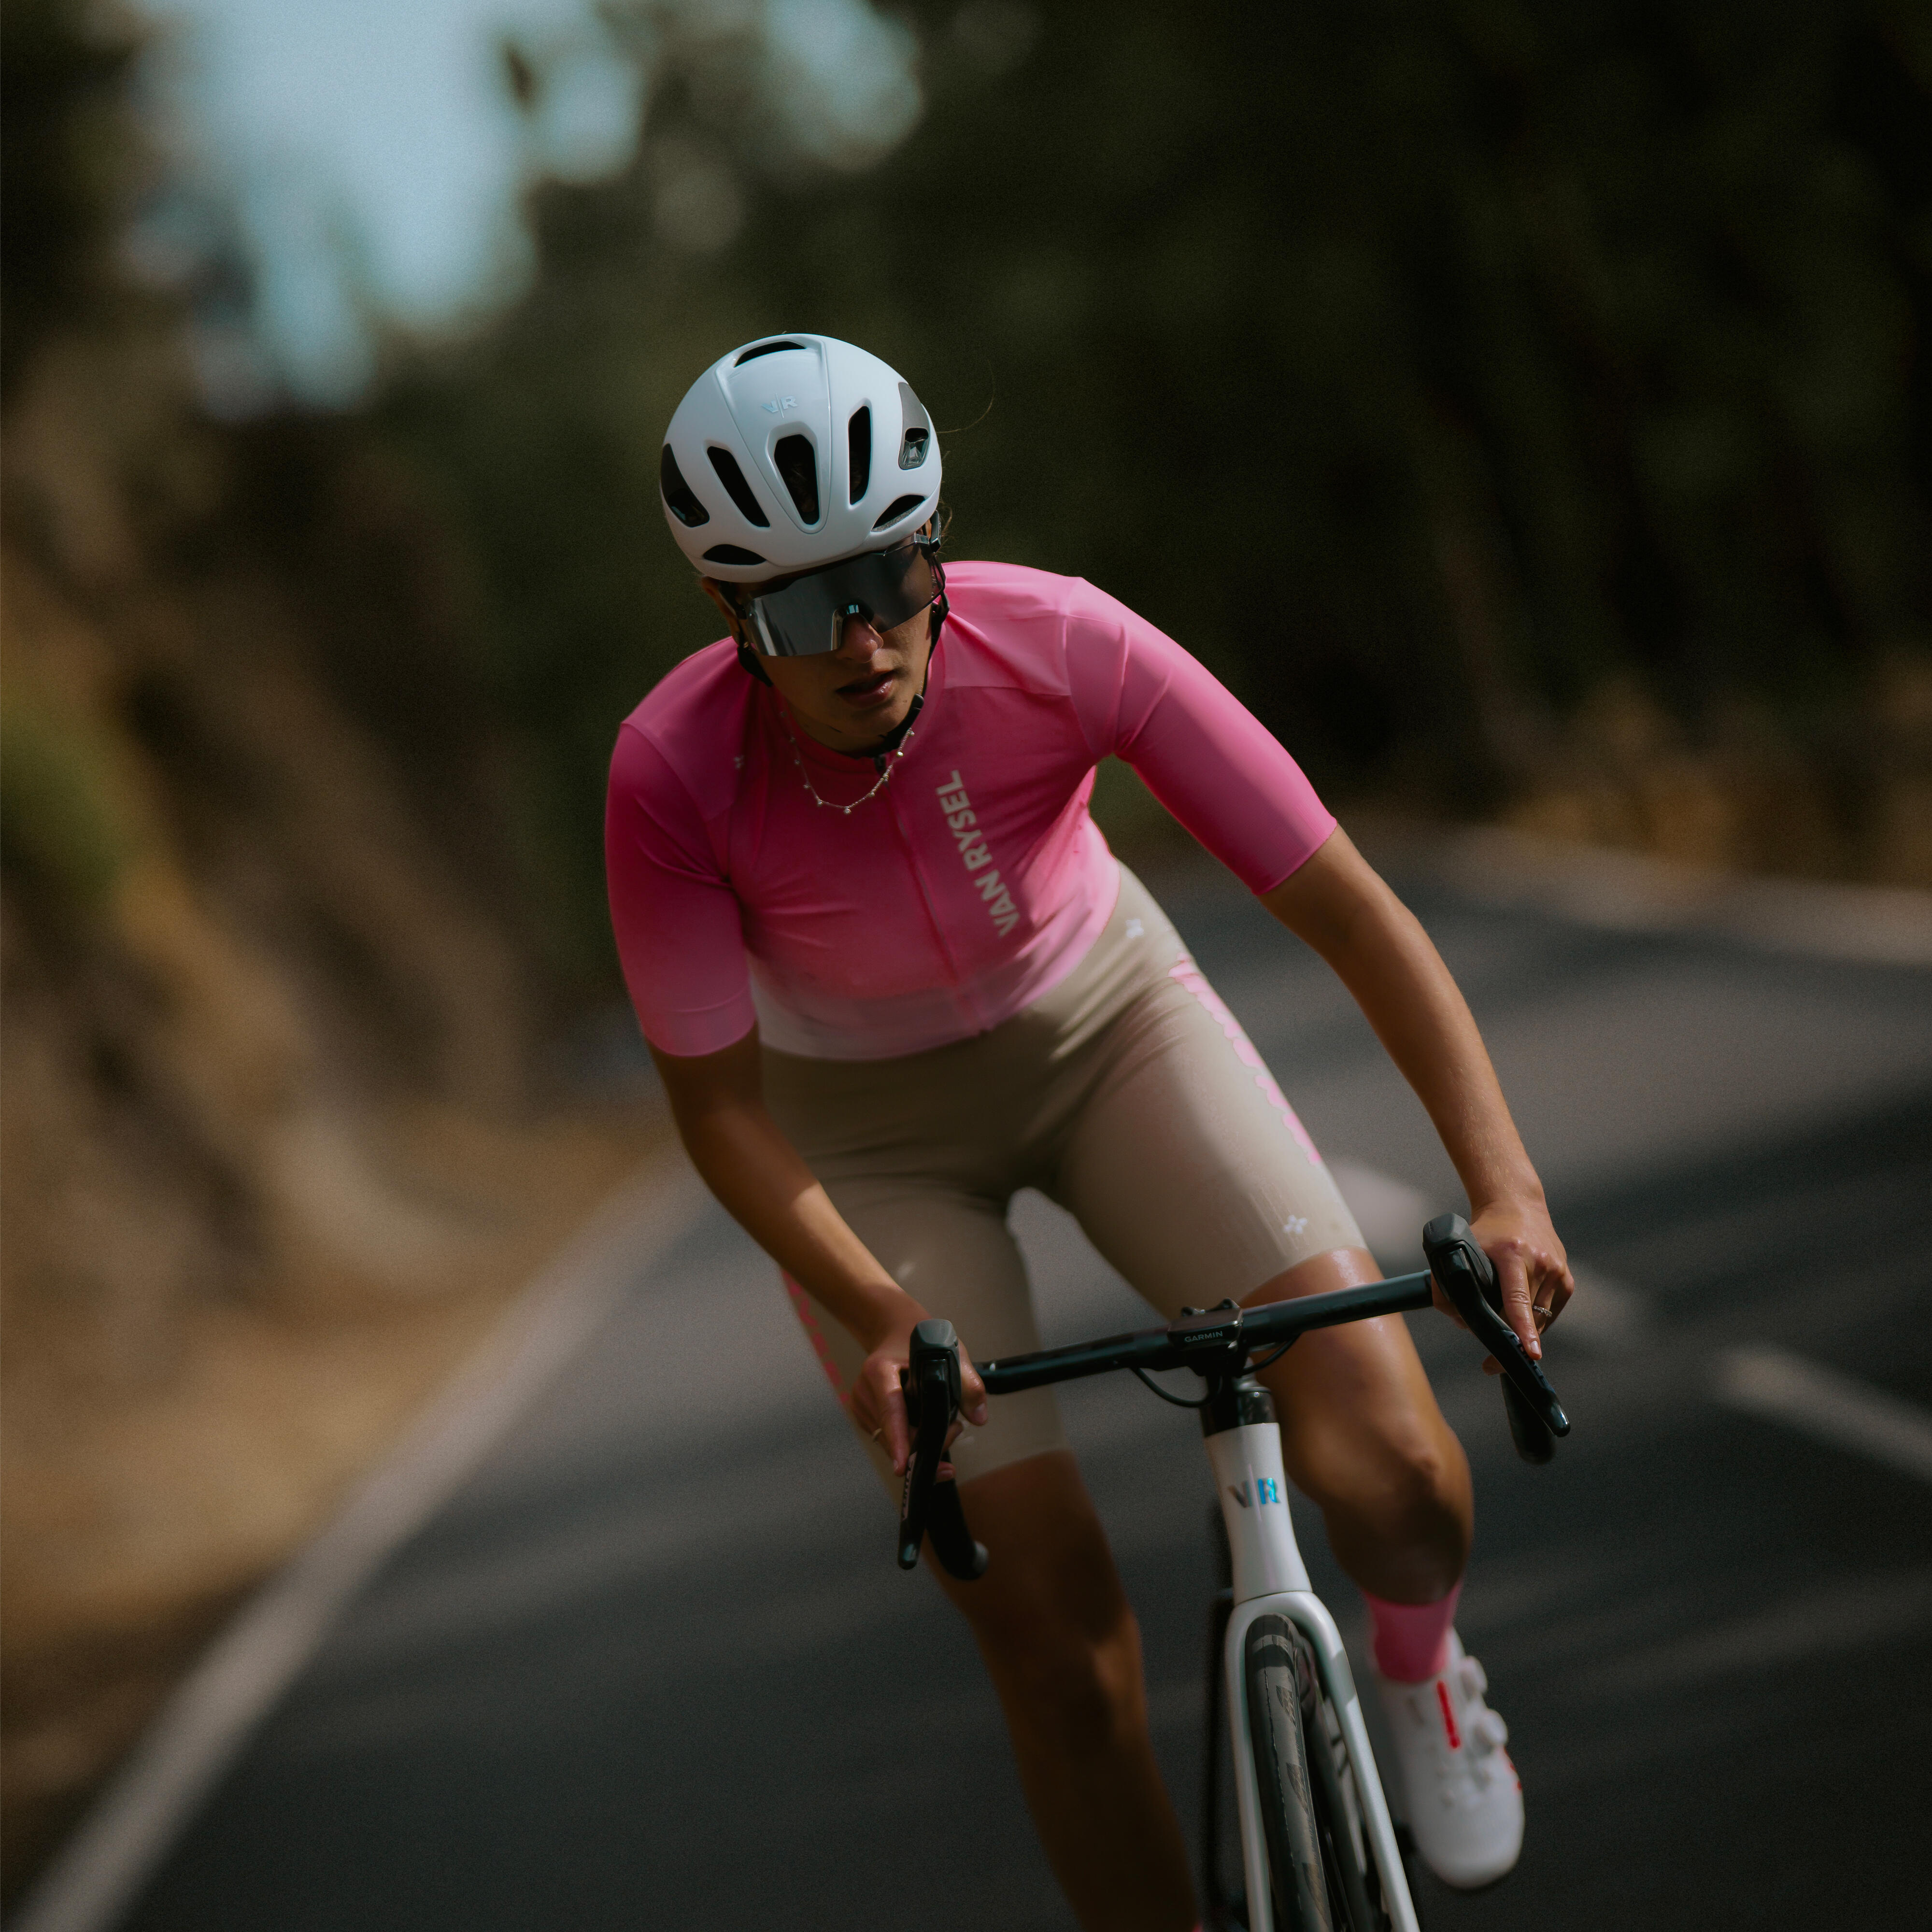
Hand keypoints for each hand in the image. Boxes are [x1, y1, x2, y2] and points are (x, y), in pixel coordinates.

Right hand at [850, 1310, 988, 1476]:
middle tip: (955, 1430)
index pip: (890, 1411)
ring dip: (919, 1444)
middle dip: (925, 1444)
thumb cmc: (922, 1340)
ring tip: (946, 1425)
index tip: (904, 1466)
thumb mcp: (951, 1352)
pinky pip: (889, 1439)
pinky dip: (909, 1440)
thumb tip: (978, 1418)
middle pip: (893, 1435)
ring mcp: (861, 1405)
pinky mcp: (864, 1416)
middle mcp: (864, 1390)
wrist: (896, 1330)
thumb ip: (969, 1383)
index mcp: (880, 1370)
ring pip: (891, 1442)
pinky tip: (927, 1428)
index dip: (899, 1440)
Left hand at [1431, 1194, 1572, 1372]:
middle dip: (1510, 1342)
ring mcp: (1559, 1272)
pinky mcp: (1567, 1281)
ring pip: (1540, 1321)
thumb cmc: (1485, 1231)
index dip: (1523, 1329)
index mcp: (1515, 1254)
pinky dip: (1532, 1321)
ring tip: (1501, 1333)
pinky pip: (1549, 1314)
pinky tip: (1518, 1315)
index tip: (1531, 1354)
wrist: (1517, 1206)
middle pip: (1528, 1317)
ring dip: (1521, 1333)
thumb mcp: (1460, 1247)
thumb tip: (1459, 1320)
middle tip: (1490, 1363)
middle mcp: (1542, 1263)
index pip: (1518, 1299)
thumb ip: (1446, 1282)